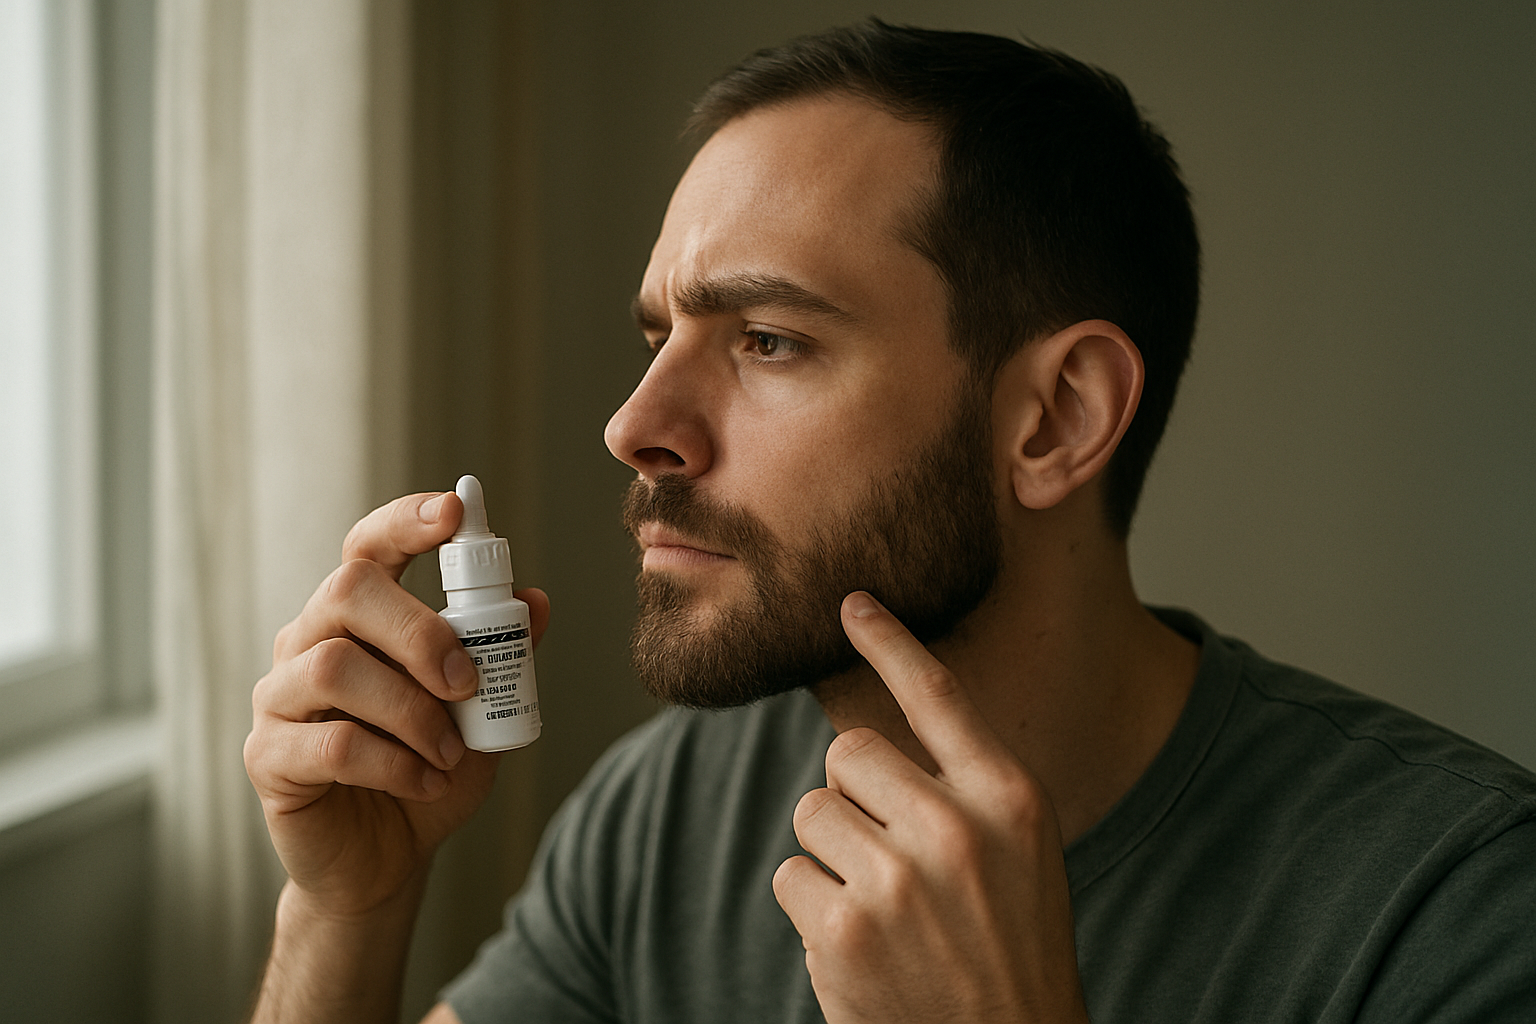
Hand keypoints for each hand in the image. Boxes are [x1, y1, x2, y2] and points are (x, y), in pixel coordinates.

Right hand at [243, 491, 550, 918]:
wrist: (388, 860)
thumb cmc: (430, 771)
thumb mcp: (483, 711)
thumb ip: (503, 655)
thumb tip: (536, 600)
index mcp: (357, 618)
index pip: (366, 547)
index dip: (405, 522)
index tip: (454, 512)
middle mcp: (307, 642)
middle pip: (347, 592)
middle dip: (420, 631)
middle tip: (467, 683)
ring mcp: (279, 697)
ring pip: (335, 667)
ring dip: (412, 710)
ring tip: (450, 751)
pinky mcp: (267, 757)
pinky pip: (330, 743)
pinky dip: (394, 763)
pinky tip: (427, 781)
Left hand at [772, 592, 1088, 1023]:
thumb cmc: (1011, 945)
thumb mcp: (1021, 851)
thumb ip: (961, 788)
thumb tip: (858, 742)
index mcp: (1009, 798)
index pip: (937, 696)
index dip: (890, 642)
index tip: (850, 603)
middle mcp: (954, 829)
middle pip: (848, 751)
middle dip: (854, 794)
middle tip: (891, 853)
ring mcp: (896, 881)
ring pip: (813, 812)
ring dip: (833, 853)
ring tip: (886, 908)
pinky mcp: (843, 931)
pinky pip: (790, 875)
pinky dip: (814, 907)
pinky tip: (863, 944)